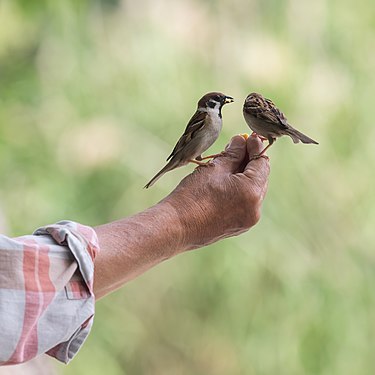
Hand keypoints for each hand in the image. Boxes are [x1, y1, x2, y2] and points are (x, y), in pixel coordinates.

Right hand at [160, 134, 269, 250]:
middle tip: (238, 147)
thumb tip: (242, 141)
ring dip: (244, 176)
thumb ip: (233, 154)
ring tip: (229, 164)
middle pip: (260, 178)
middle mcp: (255, 208)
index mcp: (252, 191)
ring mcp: (247, 220)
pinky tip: (226, 182)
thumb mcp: (214, 168)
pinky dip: (239, 191)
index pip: (261, 163)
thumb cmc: (192, 195)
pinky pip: (245, 203)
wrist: (176, 226)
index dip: (255, 147)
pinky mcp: (238, 226)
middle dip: (250, 161)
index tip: (249, 137)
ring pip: (252, 191)